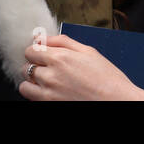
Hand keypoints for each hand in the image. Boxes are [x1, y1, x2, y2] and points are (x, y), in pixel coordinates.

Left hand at [19, 34, 143, 100]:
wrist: (119, 102)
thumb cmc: (108, 79)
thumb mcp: (88, 51)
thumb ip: (62, 41)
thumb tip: (43, 37)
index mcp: (60, 58)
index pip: (30, 51)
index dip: (35, 52)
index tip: (41, 54)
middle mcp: (51, 77)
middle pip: (26, 68)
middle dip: (34, 66)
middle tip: (47, 69)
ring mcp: (50, 95)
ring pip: (25, 87)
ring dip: (32, 83)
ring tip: (46, 83)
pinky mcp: (51, 106)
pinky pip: (33, 100)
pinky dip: (38, 96)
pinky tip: (51, 93)